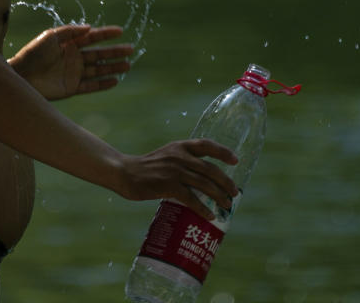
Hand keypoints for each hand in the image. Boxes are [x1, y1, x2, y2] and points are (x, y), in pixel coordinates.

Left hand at [9, 24, 132, 100]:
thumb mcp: (50, 36)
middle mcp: (73, 58)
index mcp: (68, 44)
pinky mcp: (71, 88)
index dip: (106, 34)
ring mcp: (73, 73)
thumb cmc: (32, 53)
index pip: (91, 38)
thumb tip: (89, 28)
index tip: (120, 31)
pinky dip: (103, 84)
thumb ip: (70, 31)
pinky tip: (115, 80)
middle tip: (131, 50)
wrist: (21, 76)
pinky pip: (91, 86)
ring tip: (128, 65)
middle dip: (114, 52)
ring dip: (113, 67)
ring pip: (98, 70)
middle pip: (98, 54)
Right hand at [115, 139, 239, 219]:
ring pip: (205, 184)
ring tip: (227, 206)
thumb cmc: (145, 168)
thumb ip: (181, 162)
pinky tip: (210, 215)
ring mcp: (174, 171)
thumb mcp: (165, 156)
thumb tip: (201, 180)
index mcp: (179, 147)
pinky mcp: (168, 185)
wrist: (124, 172)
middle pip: (211, 169)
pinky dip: (203, 208)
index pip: (206, 145)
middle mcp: (179, 156)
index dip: (223, 152)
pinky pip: (192, 199)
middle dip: (226, 182)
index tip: (235, 161)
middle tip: (234, 194)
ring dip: (219, 196)